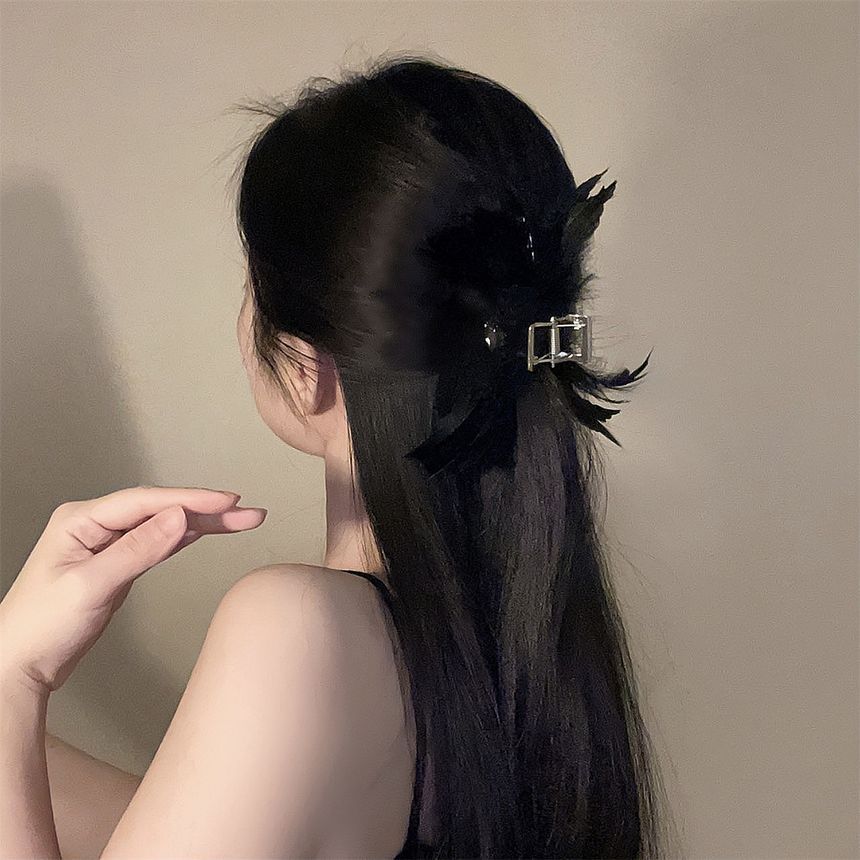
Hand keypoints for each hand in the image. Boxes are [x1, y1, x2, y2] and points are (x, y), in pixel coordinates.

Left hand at [0, 486, 266, 694]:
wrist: (20, 665)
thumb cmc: (40, 626)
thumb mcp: (91, 586)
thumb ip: (137, 549)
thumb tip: (179, 518)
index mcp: (81, 520)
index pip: (147, 501)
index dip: (191, 498)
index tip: (228, 500)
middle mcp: (95, 524)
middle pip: (161, 508)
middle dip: (207, 509)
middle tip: (249, 512)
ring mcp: (107, 542)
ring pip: (165, 524)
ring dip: (204, 522)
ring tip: (242, 520)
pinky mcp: (117, 562)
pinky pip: (159, 542)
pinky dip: (186, 537)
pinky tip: (207, 531)